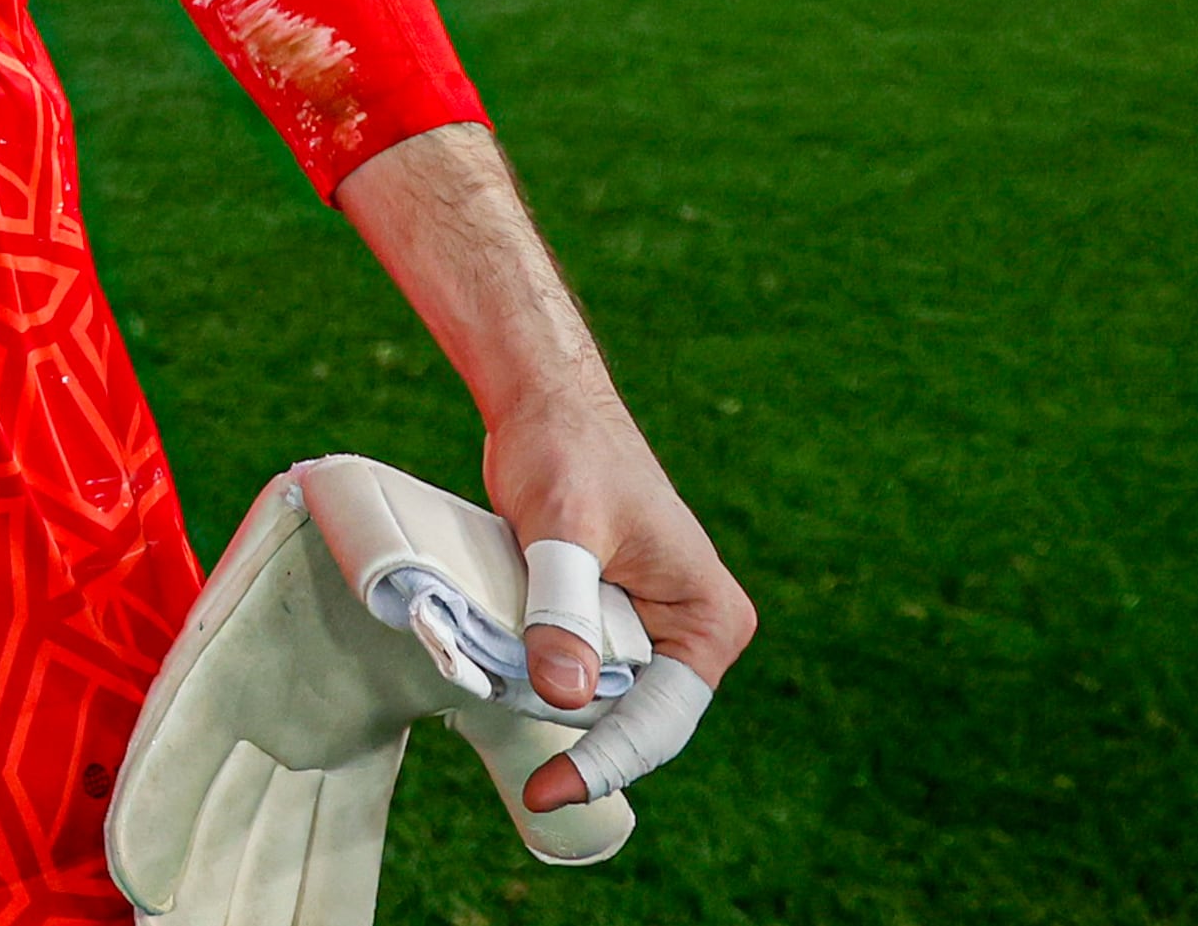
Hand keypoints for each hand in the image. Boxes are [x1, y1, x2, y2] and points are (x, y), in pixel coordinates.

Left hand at [481, 387, 757, 808]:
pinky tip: (495, 669)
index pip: (658, 720)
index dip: (603, 763)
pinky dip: (537, 671)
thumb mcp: (563, 530)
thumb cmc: (566, 452)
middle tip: (499, 711)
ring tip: (489, 686)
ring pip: (596, 695)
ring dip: (546, 699)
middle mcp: (689, 630)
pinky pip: (575, 664)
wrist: (546, 404)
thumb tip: (565, 695)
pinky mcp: (606, 614)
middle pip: (627, 716)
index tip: (546, 793)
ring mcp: (648, 626)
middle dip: (570, 731)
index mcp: (707, 619)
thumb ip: (564, 609)